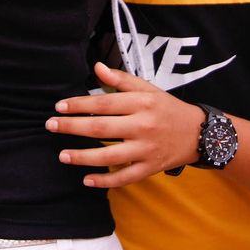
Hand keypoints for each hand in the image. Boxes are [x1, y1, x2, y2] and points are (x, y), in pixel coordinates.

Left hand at [45, 62, 205, 186]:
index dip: (79, 105)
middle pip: (101, 129)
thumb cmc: (167, 108)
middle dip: (72, 128)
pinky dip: (105, 181)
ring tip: (62, 155)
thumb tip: (97, 68)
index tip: (59, 106)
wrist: (198, 133)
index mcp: (142, 103)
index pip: (104, 103)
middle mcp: (143, 126)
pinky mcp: (150, 168)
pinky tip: (86, 179)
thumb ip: (121, 80)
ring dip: (83, 156)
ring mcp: (146, 149)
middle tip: (50, 126)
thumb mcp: (148, 89)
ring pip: (109, 156)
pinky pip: (124, 177)